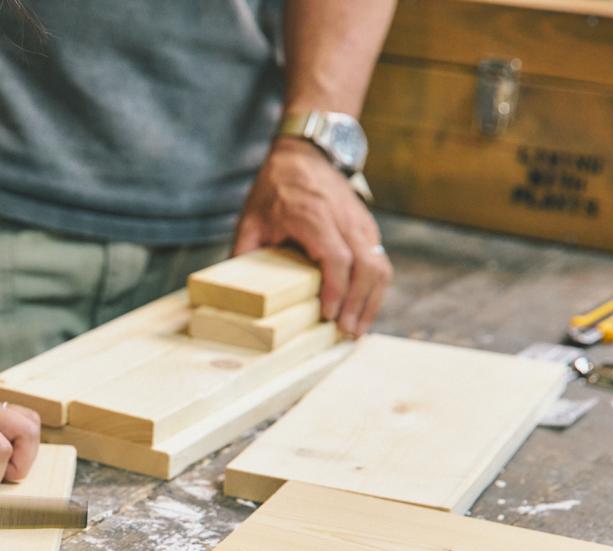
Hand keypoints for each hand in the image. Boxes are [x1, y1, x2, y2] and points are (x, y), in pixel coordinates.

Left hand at [234, 138, 391, 336]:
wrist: (304, 155)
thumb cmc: (274, 187)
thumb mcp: (250, 219)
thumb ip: (243, 253)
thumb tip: (232, 293)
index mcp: (312, 215)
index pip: (336, 257)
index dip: (336, 289)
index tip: (328, 314)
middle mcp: (343, 219)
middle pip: (366, 265)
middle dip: (358, 303)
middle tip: (346, 332)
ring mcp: (360, 223)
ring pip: (379, 265)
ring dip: (372, 300)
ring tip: (357, 329)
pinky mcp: (367, 228)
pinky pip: (380, 261)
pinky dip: (375, 288)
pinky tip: (363, 310)